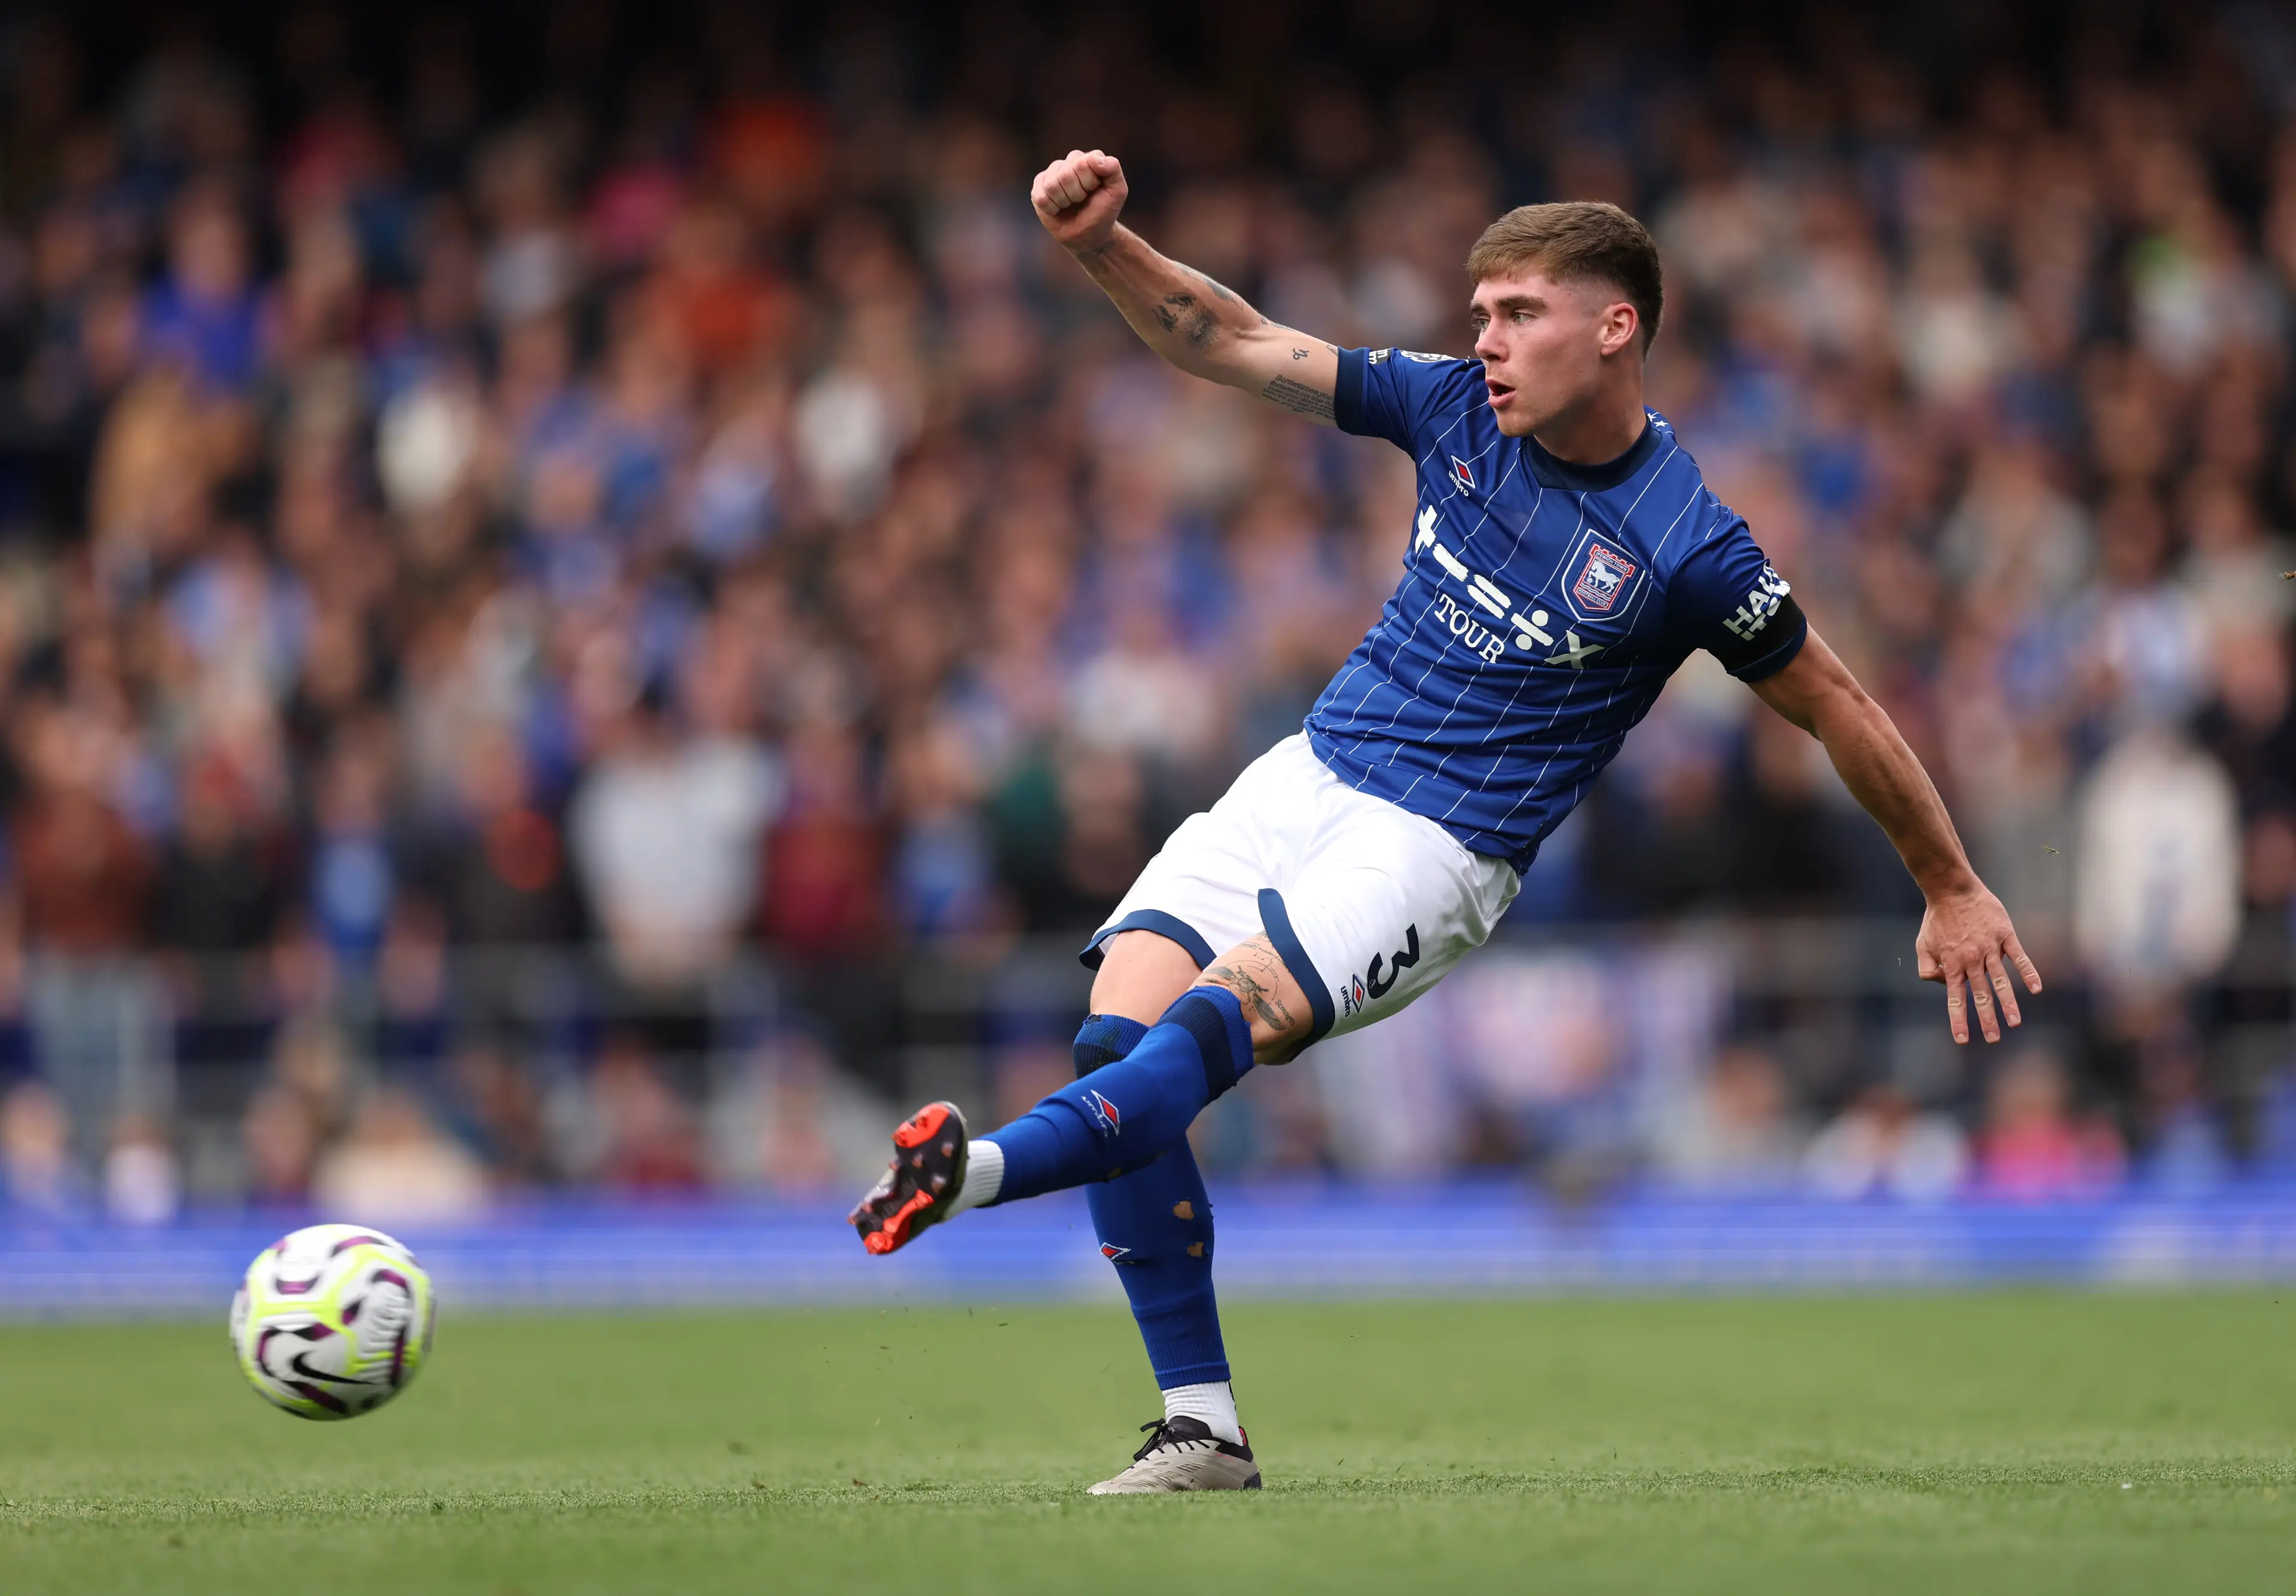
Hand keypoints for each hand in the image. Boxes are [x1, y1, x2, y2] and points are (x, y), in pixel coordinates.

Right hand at [1031, 149, 1126, 252]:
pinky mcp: (1039, 186)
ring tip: (1071, 204)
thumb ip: (1113, 169)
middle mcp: (1071, 160)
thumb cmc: (1103, 211)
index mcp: (1090, 158)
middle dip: (1076, 194)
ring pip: (1051, 186)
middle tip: (1082, 200)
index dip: (1089, 183)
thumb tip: (1093, 159)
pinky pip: (1040, 197)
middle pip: (1065, 175)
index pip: (1082, 164)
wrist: (1088, 234)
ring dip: (1064, 202)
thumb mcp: (1117, 192)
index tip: (1095, 190)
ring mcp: (1053, 172)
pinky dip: (1051, 209)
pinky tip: (1058, 209)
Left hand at [1915, 881, 2042, 1043]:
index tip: (1962, 1040)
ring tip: (2015, 1023)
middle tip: (1994, 1039)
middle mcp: (1971, 960)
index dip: (1959, 1020)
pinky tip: (2036, 989)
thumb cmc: (1937, 919)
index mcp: (1952, 964)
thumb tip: (1944, 985)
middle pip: (1980, 995)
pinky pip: (2018, 956)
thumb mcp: (1922, 945)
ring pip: (2001, 981)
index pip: (1955, 999)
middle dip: (1987, 1019)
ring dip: (2008, 1003)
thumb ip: (1928, 968)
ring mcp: (1989, 947)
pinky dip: (2028, 972)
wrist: (1952, 889)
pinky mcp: (2005, 935)